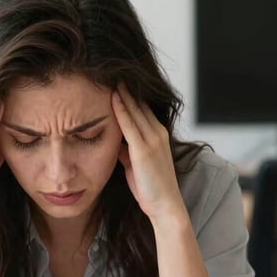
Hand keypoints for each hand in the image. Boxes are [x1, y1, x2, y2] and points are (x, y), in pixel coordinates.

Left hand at [111, 86, 184, 222]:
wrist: (165, 206)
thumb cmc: (150, 189)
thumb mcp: (136, 166)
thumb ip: (128, 152)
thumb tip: (117, 145)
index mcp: (158, 136)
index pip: (142, 109)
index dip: (130, 94)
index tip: (117, 81)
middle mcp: (158, 133)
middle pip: (140, 104)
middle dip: (126, 88)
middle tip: (113, 70)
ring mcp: (152, 140)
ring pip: (135, 110)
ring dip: (123, 93)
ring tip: (111, 76)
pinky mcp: (144, 150)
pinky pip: (130, 124)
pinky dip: (121, 109)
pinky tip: (112, 97)